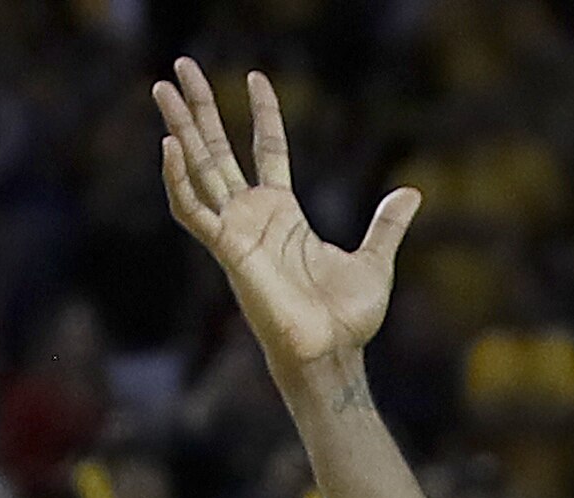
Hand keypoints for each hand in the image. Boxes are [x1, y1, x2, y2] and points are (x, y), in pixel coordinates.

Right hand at [154, 61, 418, 382]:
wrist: (333, 354)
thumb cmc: (348, 319)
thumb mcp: (375, 261)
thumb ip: (386, 225)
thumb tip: (412, 193)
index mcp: (285, 215)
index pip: (267, 150)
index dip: (263, 115)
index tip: (257, 78)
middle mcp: (254, 217)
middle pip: (219, 150)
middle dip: (200, 110)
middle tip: (180, 67)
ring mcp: (237, 232)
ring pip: (198, 169)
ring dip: (179, 129)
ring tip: (160, 86)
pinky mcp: (227, 251)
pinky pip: (192, 210)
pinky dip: (178, 180)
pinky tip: (170, 146)